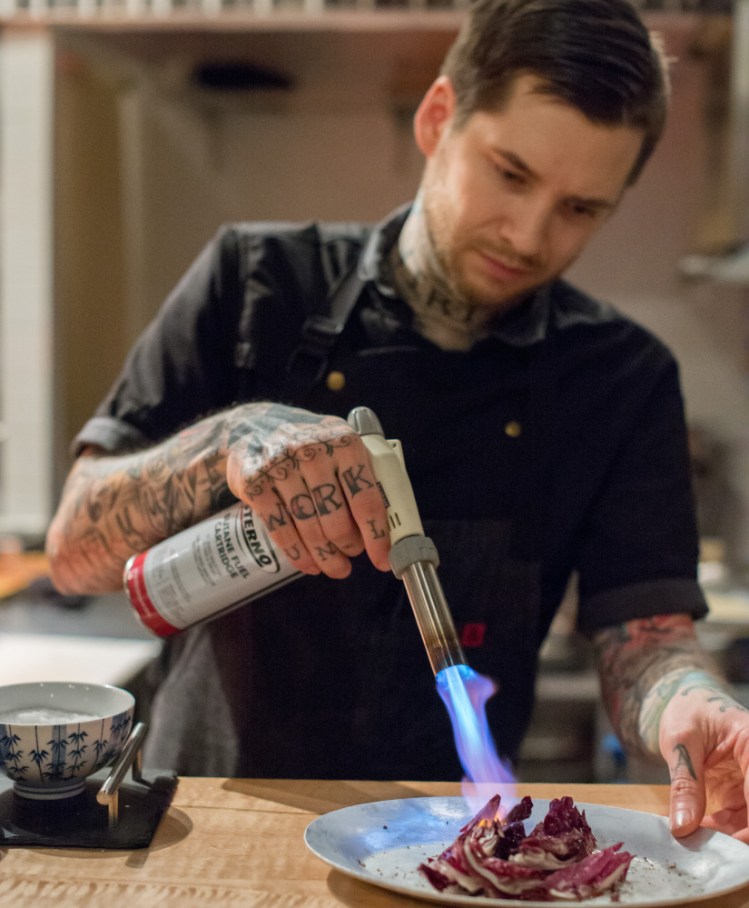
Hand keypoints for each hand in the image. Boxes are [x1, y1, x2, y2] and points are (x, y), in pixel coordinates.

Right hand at [225, 403, 390, 578]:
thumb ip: (362, 475)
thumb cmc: (310, 441)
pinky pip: (281, 530)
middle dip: (349, 546)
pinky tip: (308, 564)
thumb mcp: (340, 443)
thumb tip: (385, 525)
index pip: (366, 499)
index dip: (376, 535)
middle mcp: (312, 454)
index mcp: (344, 443)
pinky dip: (297, 554)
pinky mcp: (254, 486)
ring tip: (335, 567)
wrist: (253, 424)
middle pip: (337, 520)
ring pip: (309, 529)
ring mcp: (280, 469)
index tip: (383, 558)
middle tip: (352, 555)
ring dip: (326, 556)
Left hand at [658, 672, 748, 841]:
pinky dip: (722, 829)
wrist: (686, 701)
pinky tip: (699, 828)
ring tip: (697, 836)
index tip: (731, 845)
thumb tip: (684, 826)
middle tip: (710, 845)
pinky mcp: (745, 792)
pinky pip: (740, 820)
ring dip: (729, 835)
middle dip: (741, 833)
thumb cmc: (687, 710)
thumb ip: (684, 784)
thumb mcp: (680, 742)